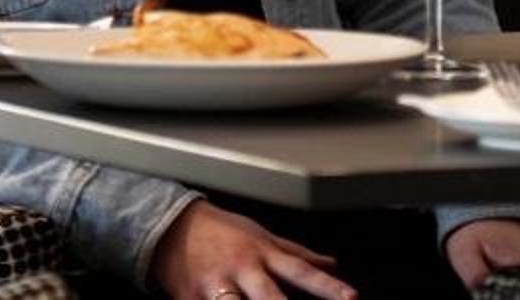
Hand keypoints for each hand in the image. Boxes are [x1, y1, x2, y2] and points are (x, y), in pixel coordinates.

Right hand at [152, 201, 352, 299]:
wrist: (170, 227)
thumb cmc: (221, 231)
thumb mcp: (262, 236)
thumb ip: (299, 255)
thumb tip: (332, 264)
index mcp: (262, 254)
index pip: (303, 272)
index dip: (328, 287)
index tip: (350, 297)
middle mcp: (242, 271)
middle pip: (270, 299)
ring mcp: (216, 289)